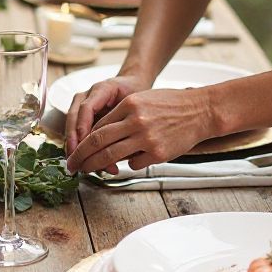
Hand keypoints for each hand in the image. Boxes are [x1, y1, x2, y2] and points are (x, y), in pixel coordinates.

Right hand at [65, 73, 144, 156]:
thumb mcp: (134, 106)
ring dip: (74, 145)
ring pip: (71, 125)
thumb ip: (124, 123)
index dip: (83, 125)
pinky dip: (78, 145)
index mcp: (102, 89)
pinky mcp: (79, 114)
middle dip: (73, 139)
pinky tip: (82, 160)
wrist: (130, 85)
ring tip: (77, 163)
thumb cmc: (134, 95)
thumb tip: (117, 149)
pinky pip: (75, 130)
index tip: (83, 142)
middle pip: (73, 116)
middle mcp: (87, 95)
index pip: (87, 107)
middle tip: (76, 158)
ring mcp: (80, 104)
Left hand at [65, 86, 218, 175]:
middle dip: (81, 156)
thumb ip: (121, 115)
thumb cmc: (170, 104)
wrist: (200, 111)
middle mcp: (135, 120)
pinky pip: (134, 163)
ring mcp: (147, 138)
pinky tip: (133, 160)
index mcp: (129, 104)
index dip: (82, 141)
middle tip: (71, 165)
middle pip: (98, 142)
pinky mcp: (158, 153)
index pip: (98, 126)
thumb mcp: (142, 100)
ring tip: (86, 171)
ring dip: (95, 166)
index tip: (75, 150)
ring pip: (111, 156)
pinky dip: (129, 164)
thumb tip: (99, 135)